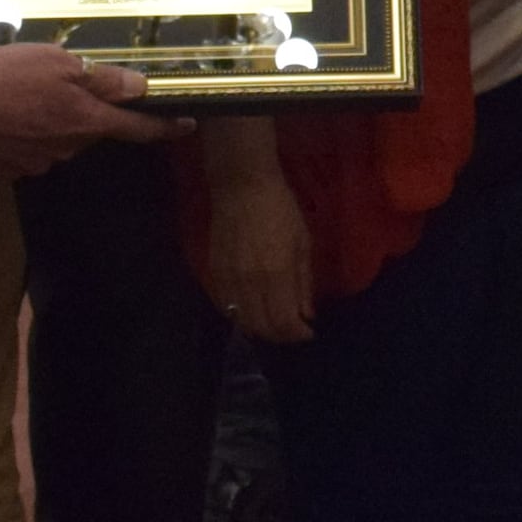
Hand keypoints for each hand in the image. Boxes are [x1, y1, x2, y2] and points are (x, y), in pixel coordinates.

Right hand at [0, 45, 164, 176]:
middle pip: (92, 130)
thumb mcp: (59, 63)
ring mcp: (37, 163)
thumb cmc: (6, 74)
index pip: (137, 129)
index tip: (186, 125)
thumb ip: (102, 80)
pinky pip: (29, 149)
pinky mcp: (9, 169)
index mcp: (87, 123)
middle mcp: (68, 149)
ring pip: (59, 139)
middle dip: (85, 111)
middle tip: (57, 83)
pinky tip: (4, 115)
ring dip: (52, 120)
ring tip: (22, 94)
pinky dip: (24, 133)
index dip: (164, 127)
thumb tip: (138, 88)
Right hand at [192, 166, 317, 344]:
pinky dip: (241, 316)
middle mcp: (250, 282)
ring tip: (274, 324)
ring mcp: (229, 279)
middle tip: (292, 331)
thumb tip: (307, 313)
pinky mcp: (214, 273)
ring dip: (260, 328)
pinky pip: (226, 306)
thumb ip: (303, 282)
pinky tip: (252, 312)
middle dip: (280, 335)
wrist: (241, 186)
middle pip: (262, 326)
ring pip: (242, 320)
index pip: (284, 321)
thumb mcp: (303, 242)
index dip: (298, 333)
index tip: (308, 332)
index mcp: (276, 273)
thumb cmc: (280, 208)